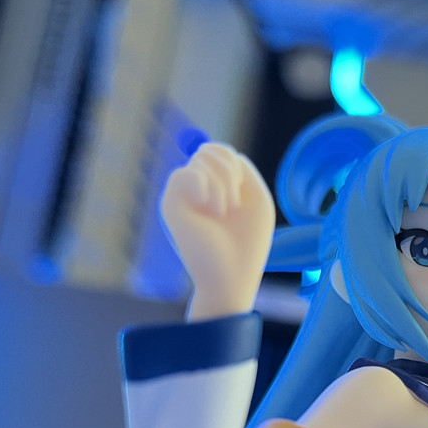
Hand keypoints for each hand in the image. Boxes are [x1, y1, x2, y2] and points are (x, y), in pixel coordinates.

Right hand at [161, 143, 275, 319]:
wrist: (230, 277)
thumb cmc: (248, 243)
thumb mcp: (257, 199)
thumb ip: (242, 169)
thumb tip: (212, 151)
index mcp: (218, 188)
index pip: (219, 153)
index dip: (233, 162)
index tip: (242, 193)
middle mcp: (198, 191)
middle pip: (210, 150)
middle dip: (229, 170)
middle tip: (234, 205)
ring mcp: (183, 197)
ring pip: (200, 159)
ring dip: (222, 183)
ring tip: (224, 212)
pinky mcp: (170, 205)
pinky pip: (184, 174)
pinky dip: (205, 186)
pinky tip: (212, 209)